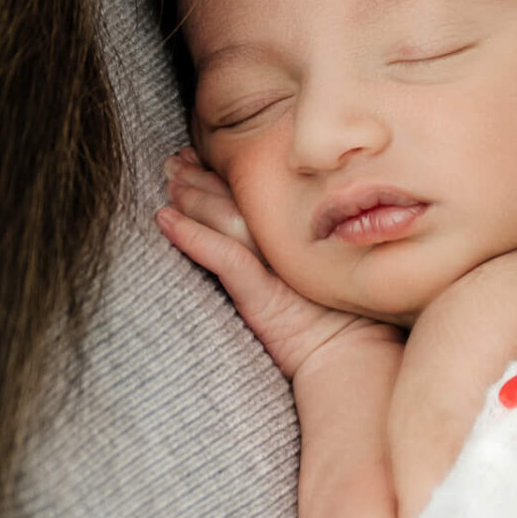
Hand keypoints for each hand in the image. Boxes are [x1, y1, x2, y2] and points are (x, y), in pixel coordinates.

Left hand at [157, 151, 398, 383]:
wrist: (351, 360)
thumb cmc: (336, 323)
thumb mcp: (312, 276)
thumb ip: (289, 249)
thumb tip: (262, 233)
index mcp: (303, 234)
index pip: (256, 193)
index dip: (224, 173)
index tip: (197, 157)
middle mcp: (291, 242)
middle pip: (240, 198)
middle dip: (202, 177)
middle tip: (172, 161)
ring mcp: (277, 267)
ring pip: (227, 218)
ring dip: (192, 197)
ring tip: (166, 182)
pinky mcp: (264, 295)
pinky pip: (224, 258)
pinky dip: (192, 236)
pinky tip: (165, 221)